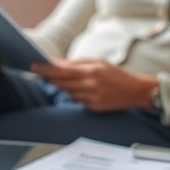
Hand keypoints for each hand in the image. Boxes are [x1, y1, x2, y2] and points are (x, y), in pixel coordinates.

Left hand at [31, 59, 154, 111]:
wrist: (136, 91)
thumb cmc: (117, 74)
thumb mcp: (99, 62)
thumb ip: (78, 62)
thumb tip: (58, 62)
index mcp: (91, 71)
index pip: (62, 70)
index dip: (46, 69)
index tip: (34, 66)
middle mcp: (89, 86)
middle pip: (61, 83)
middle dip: (49, 78)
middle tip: (41, 73)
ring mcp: (91, 98)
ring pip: (67, 93)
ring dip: (62, 86)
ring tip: (62, 80)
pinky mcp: (93, 108)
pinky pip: (76, 101)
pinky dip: (74, 95)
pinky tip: (78, 90)